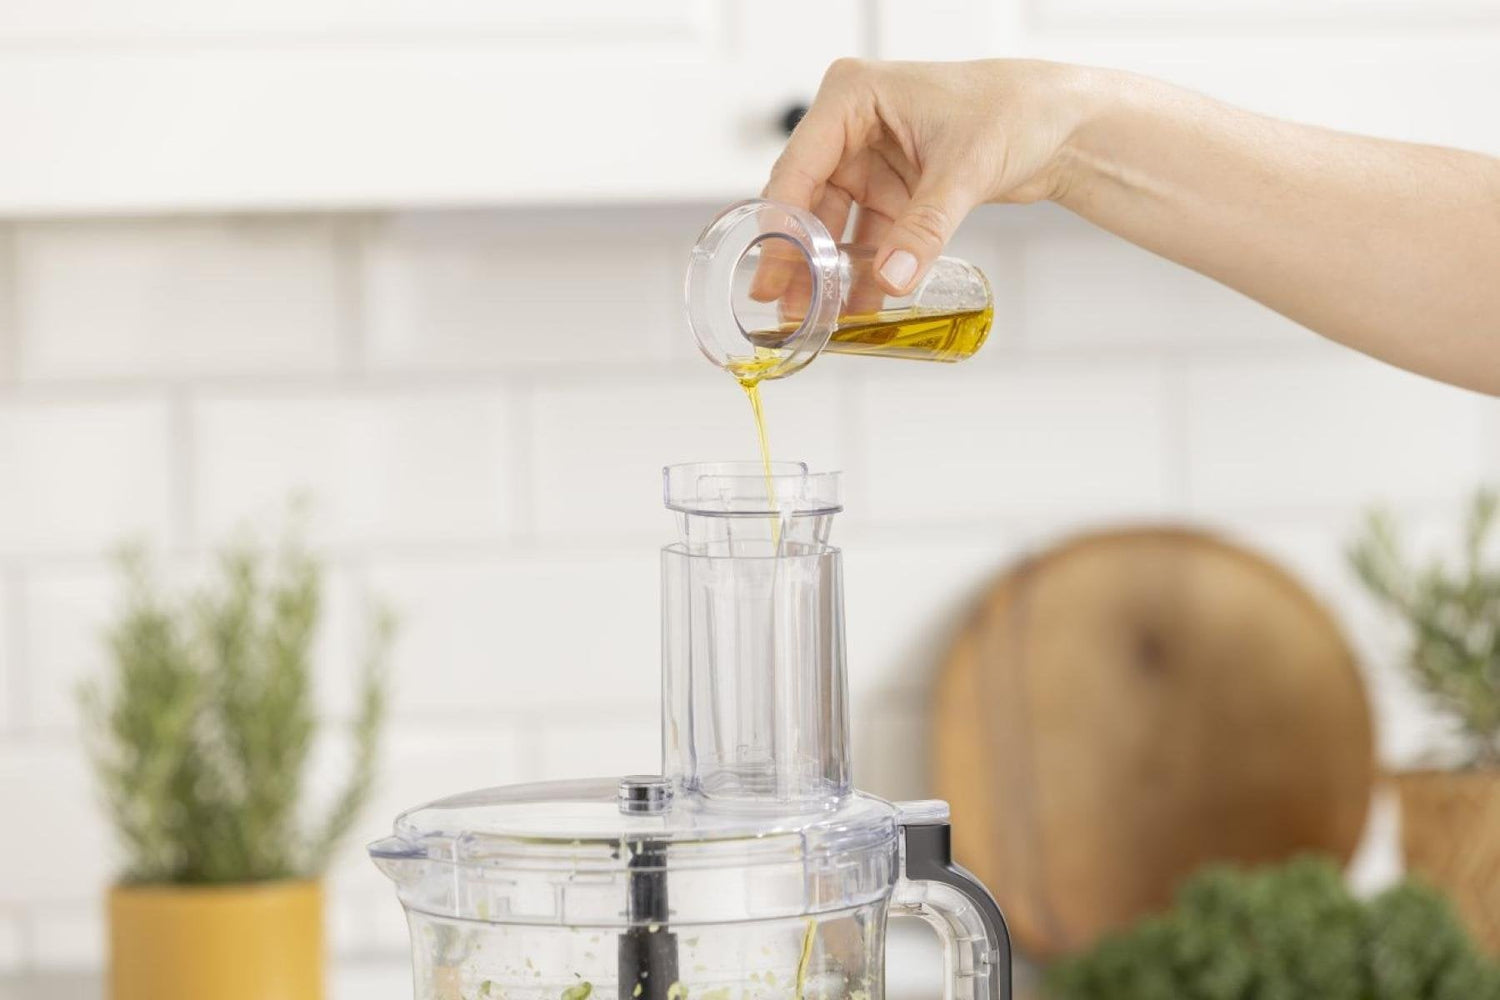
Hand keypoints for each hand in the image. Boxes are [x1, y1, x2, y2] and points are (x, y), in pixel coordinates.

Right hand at [764, 58, 1097, 294]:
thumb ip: (924, 228)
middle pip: (808, 200)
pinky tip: (856, 307)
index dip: (782, 222)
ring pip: (833, 224)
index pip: (801, 165)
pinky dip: (863, 269)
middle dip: (799, 257)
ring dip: (827, 271)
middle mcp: (853, 127)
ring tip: (814, 319)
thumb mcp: (965, 171)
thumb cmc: (1015, 110)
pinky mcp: (893, 189)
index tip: (770, 268)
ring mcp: (870, 160)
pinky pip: (866, 236)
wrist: (1062, 123)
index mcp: (854, 97)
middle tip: (784, 306)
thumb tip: (891, 279)